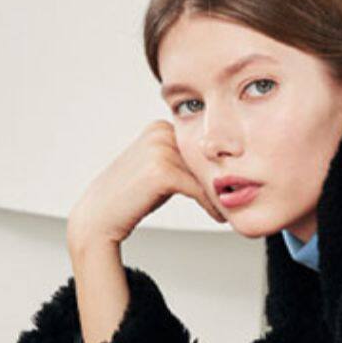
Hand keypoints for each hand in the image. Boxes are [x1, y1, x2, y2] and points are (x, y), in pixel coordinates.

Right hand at [67, 119, 226, 247]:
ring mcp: (160, 150)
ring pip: (204, 174)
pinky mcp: (162, 171)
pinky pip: (198, 189)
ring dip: (220, 195)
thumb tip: (220, 161)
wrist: (100, 214)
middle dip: (223, 180)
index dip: (219, 167)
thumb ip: (182, 159)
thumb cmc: (133, 195)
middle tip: (241, 199)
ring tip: (231, 210)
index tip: (239, 184)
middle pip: (205, 158)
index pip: (202, 146)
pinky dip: (211, 204)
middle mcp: (160, 132)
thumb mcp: (160, 167)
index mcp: (161, 126)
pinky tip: (219, 216)